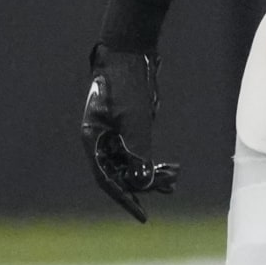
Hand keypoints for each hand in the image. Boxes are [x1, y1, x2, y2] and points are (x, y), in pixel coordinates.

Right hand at [81, 44, 179, 221]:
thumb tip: (141, 184)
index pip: (106, 178)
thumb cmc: (127, 82)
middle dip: (142, 185)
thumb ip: (137, 151)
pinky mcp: (127, 126)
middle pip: (119, 173)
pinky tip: (169, 168)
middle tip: (167, 190)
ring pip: (130, 163)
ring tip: (172, 179)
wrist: (131, 50)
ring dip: (149, 173)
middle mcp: (101, 139)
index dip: (123, 198)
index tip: (141, 214)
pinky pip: (138, 151)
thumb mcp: (134, 119)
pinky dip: (152, 160)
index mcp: (93, 138)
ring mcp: (114, 133)